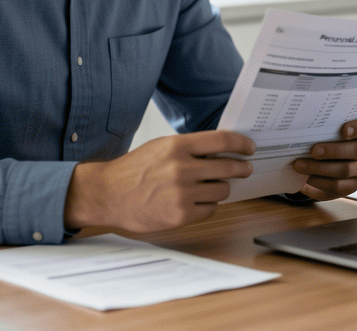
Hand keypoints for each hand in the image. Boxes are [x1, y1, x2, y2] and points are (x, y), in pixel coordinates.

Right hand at [64, 130, 253, 231]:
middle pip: (228, 167)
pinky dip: (208, 206)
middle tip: (245, 169)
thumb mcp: (160, 148)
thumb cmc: (133, 170)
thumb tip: (221, 151)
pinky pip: (210, 209)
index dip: (241, 144)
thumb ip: (189, 148)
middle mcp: (181, 168)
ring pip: (222, 190)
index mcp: (177, 146)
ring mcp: (182, 193)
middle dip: (241, 168)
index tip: (249, 148)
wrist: (107, 194)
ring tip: (211, 187)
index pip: (222, 140)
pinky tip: (198, 202)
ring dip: (221, 188)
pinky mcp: (180, 215)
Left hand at [291, 114, 356, 199]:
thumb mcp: (322, 132)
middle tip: (313, 151)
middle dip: (334, 150)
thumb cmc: (321, 142)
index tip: (344, 130)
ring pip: (347, 169)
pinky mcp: (353, 185)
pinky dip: (321, 182)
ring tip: (300, 165)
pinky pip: (339, 186)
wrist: (318, 168)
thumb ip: (319, 127)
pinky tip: (307, 178)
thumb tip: (301, 124)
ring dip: (321, 168)